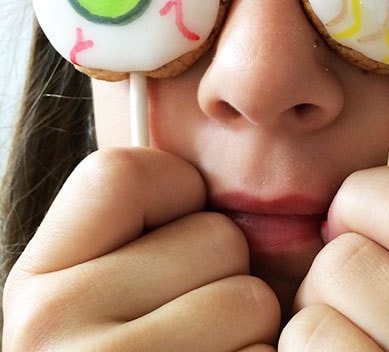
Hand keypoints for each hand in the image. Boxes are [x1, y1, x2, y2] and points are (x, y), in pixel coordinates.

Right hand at [2, 147, 279, 350]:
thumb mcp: (96, 298)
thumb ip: (131, 233)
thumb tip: (185, 156)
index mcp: (35, 286)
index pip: (123, 173)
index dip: (171, 194)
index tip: (166, 239)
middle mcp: (50, 331)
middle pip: (214, 236)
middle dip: (221, 275)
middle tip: (185, 330)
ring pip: (253, 297)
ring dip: (248, 331)